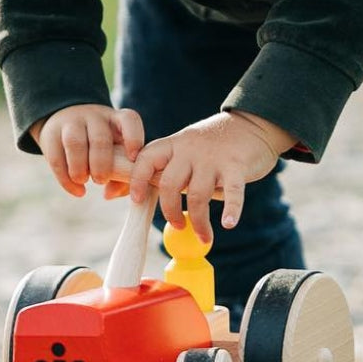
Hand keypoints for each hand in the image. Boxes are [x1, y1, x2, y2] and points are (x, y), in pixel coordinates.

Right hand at [30, 104, 143, 197]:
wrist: (66, 123)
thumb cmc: (102, 147)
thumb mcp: (116, 153)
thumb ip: (122, 176)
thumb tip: (110, 194)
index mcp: (117, 120)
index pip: (129, 120)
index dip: (134, 138)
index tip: (133, 158)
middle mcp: (95, 117)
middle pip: (100, 138)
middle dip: (101, 164)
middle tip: (101, 180)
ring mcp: (72, 122)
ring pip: (74, 143)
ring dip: (79, 168)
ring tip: (83, 181)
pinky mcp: (51, 133)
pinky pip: (55, 157)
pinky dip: (65, 179)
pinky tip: (77, 191)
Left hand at [128, 111, 295, 241]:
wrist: (252, 124)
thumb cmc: (210, 145)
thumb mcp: (179, 151)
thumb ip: (152, 171)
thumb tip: (110, 194)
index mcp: (172, 145)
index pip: (146, 159)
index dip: (136, 180)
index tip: (136, 201)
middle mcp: (190, 150)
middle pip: (169, 183)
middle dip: (170, 211)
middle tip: (178, 226)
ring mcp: (213, 158)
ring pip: (198, 194)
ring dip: (199, 221)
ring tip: (203, 237)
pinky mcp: (237, 166)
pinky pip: (233, 192)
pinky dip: (231, 210)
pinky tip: (227, 224)